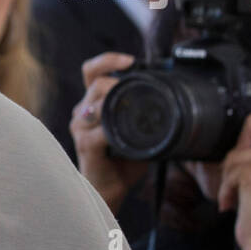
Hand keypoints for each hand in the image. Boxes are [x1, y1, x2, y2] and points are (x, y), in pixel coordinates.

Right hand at [71, 52, 148, 212]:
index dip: (108, 60)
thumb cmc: (121, 160)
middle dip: (118, 82)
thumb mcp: (135, 130)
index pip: (92, 71)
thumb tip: (170, 99)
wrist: (108, 189)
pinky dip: (116, 130)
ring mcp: (80, 127)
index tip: (130, 61)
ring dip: (118, 104)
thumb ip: (142, 114)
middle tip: (140, 91)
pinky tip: (127, 136)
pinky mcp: (85, 143)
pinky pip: (100, 130)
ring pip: (97, 102)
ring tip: (134, 114)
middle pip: (96, 82)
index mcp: (93, 105)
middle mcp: (82, 112)